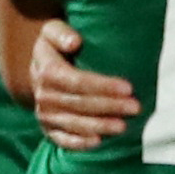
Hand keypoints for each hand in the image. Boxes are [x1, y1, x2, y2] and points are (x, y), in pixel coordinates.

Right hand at [29, 20, 139, 150]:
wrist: (39, 67)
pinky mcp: (48, 128)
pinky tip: (98, 142)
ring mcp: (45, 113)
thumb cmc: (55, 46)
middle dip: (109, 106)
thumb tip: (74, 42)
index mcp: (46, 70)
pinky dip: (78, 143)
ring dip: (99, 126)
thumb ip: (61, 33)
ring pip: (74, 123)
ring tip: (123, 127)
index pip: (77, 80)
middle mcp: (43, 94)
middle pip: (80, 103)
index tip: (128, 87)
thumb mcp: (53, 30)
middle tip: (135, 107)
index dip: (102, 86)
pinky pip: (62, 139)